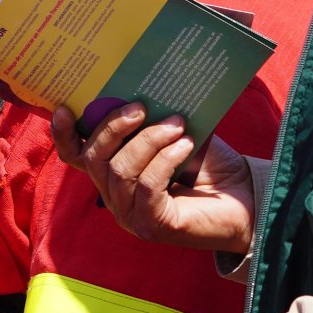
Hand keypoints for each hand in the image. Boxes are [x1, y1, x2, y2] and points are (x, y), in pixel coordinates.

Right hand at [51, 106, 256, 255]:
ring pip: (119, 171)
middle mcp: (115, 198)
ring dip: (148, 141)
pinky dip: (164, 159)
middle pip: (94, 159)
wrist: (248, 201)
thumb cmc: (211, 166)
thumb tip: (142, 86)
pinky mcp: (153, 226)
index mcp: (114, 175)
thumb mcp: (176, 134)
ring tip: (177, 125)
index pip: (76, 157)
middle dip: (113, 128)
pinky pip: (146, 186)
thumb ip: (154, 119)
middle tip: (142, 107)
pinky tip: (185, 145)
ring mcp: (131, 215)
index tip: (65, 108)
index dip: (64, 135)